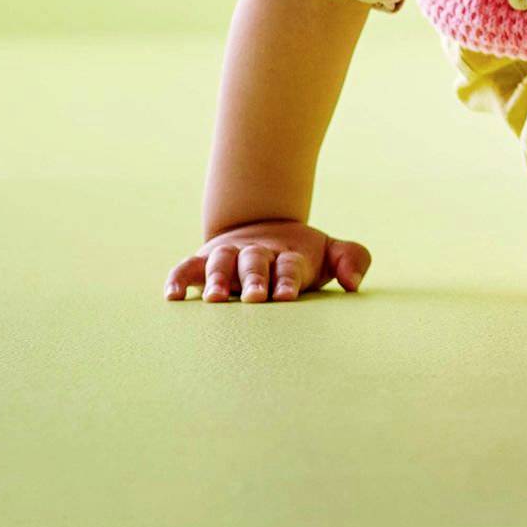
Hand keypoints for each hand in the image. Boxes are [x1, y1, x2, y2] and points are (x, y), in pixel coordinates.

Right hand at [167, 219, 369, 303]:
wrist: (266, 227)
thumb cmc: (303, 254)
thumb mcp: (332, 252)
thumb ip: (352, 259)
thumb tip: (354, 283)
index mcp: (289, 254)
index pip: (289, 265)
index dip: (288, 278)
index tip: (287, 296)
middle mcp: (256, 253)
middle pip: (254, 262)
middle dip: (254, 279)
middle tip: (256, 298)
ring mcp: (228, 256)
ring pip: (219, 263)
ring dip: (217, 278)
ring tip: (214, 298)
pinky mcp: (203, 261)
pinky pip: (186, 268)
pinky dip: (177, 278)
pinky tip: (172, 296)